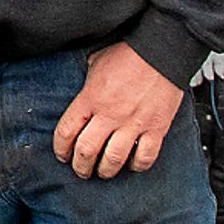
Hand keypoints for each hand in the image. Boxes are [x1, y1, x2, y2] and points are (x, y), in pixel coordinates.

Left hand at [51, 43, 184, 177]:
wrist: (162, 51)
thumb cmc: (129, 54)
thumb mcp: (96, 63)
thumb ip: (87, 84)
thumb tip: (80, 95)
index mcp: (91, 97)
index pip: (67, 130)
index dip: (60, 148)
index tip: (62, 155)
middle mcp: (110, 113)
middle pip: (87, 150)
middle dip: (80, 166)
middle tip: (80, 170)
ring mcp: (134, 123)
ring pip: (114, 159)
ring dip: (105, 171)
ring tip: (103, 172)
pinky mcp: (156, 128)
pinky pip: (145, 156)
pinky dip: (137, 166)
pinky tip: (132, 165)